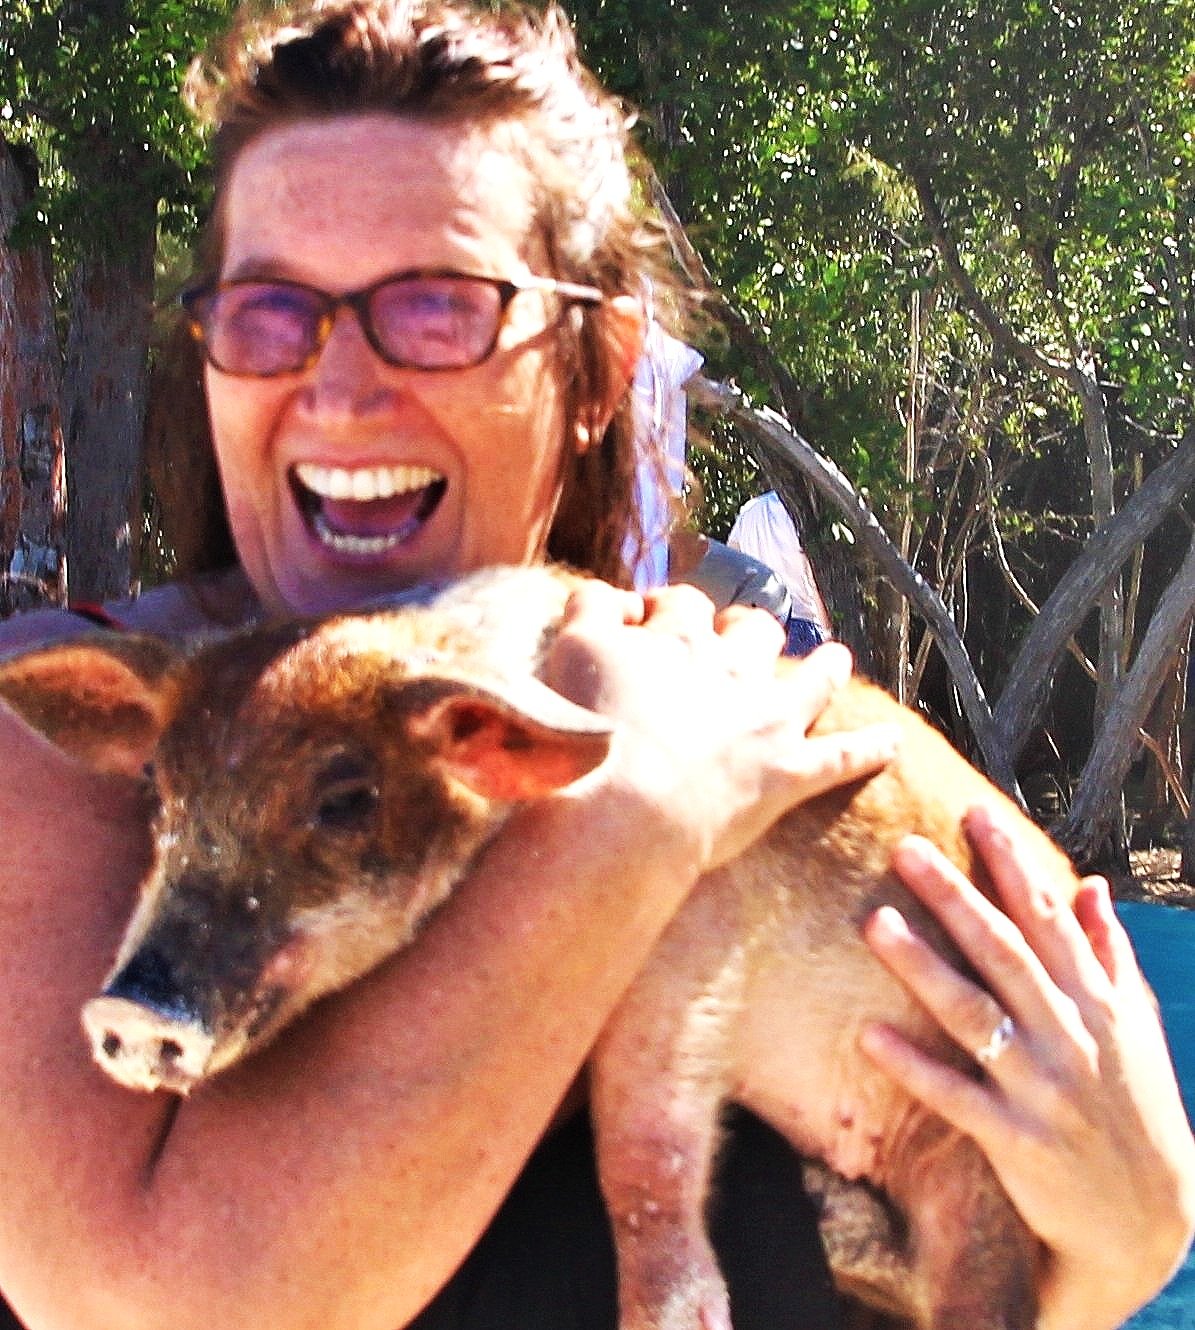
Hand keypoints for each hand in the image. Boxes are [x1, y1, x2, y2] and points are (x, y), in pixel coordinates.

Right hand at [542, 580, 897, 871]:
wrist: (627, 806)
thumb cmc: (587, 730)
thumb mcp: (569, 649)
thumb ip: (590, 608)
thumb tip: (616, 598)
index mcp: (677, 638)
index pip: (681, 603)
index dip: (668, 608)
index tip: (652, 622)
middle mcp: (729, 668)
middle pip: (751, 630)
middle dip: (746, 629)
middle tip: (737, 638)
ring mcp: (765, 720)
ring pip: (811, 679)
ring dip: (824, 667)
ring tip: (835, 659)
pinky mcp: (785, 775)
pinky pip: (842, 757)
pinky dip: (870, 748)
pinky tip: (893, 742)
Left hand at [859, 804, 1194, 1329]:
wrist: (1149, 1227)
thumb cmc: (1134, 1112)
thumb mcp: (1133, 1029)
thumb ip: (1108, 955)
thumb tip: (1090, 884)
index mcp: (1097, 1003)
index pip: (1050, 919)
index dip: (1013, 864)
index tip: (975, 814)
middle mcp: (1072, 1037)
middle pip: (1005, 954)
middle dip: (955, 897)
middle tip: (903, 849)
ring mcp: (1044, 1090)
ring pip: (976, 1016)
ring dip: (924, 967)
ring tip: (873, 923)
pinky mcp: (1018, 1143)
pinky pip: (958, 1098)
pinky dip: (915, 1066)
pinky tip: (869, 1035)